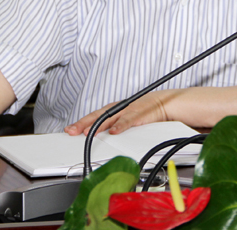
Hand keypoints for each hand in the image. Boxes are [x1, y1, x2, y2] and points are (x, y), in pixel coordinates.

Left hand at [64, 90, 178, 135]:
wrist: (167, 102)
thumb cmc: (148, 110)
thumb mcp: (129, 117)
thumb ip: (117, 125)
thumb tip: (105, 135)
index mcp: (116, 109)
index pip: (95, 116)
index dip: (82, 122)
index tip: (70, 129)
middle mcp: (119, 108)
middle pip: (98, 115)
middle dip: (83, 123)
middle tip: (71, 131)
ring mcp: (128, 110)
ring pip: (109, 117)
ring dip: (97, 125)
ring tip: (86, 132)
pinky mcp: (140, 113)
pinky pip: (129, 120)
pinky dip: (121, 125)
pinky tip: (114, 131)